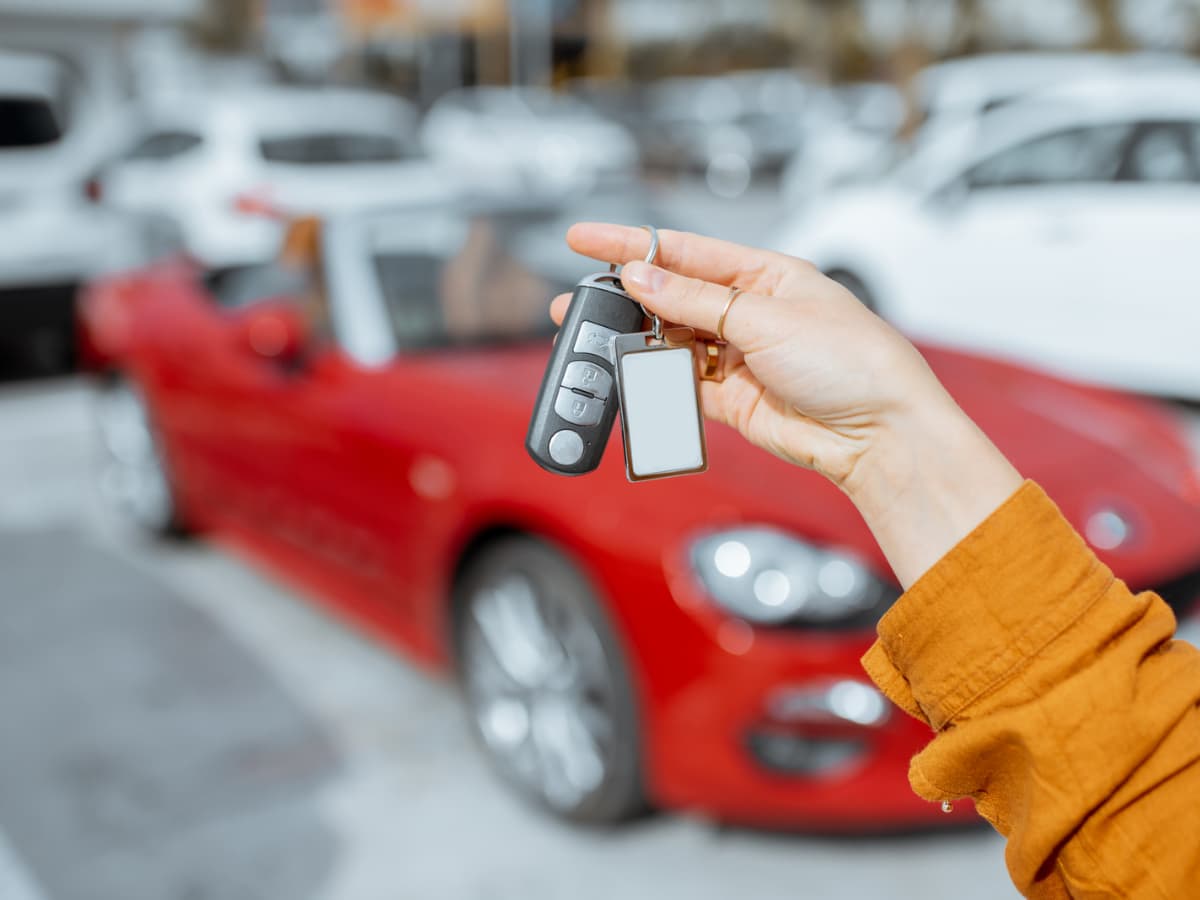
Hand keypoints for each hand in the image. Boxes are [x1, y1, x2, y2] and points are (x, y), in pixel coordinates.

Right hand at [554, 224, 947, 486]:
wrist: (879, 433)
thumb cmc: (850, 362)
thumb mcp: (767, 317)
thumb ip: (696, 300)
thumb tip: (639, 276)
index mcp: (765, 275)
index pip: (685, 251)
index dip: (631, 244)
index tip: (583, 239)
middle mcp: (749, 312)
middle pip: (671, 297)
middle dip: (624, 298)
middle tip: (575, 302)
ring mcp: (739, 356)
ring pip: (671, 342)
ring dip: (635, 342)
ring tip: (594, 342)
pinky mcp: (733, 399)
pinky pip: (681, 386)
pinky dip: (655, 384)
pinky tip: (632, 378)